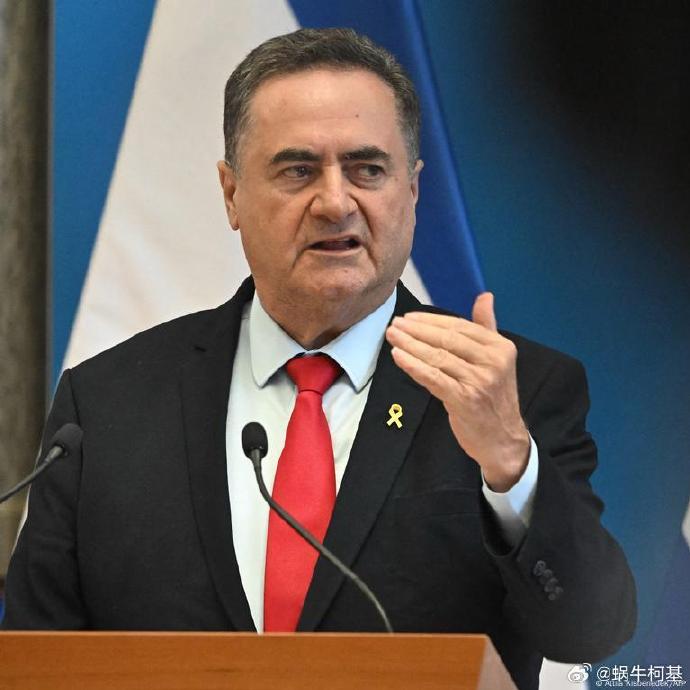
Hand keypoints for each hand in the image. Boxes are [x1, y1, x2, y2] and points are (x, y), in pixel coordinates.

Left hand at [385, 292, 529, 491]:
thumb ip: (487, 327)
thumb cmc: (493, 397)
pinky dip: (414, 365)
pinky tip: (398, 356)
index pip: (460, 326)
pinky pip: (433, 378)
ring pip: (438, 357)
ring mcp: (479, 381)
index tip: (409, 317)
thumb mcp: (497, 360)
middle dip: (417, 330)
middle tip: (394, 324)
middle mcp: (493, 362)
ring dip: (410, 345)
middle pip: (447, 339)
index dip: (431, 320)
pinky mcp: (465, 399)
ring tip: (392, 336)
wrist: (503, 439)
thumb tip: (485, 296)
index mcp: (500, 347)